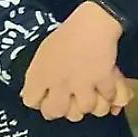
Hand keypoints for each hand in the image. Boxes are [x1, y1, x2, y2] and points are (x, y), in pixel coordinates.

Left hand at [21, 1, 122, 120]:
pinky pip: (107, 97)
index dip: (39, 102)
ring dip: (89, 105)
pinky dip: (109, 95)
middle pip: (56, 112)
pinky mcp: (103, 80)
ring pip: (84, 109)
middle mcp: (58, 83)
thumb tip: (28, 94)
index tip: (47, 98)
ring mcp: (82, 83)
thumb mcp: (43, 53)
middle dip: (63, 110)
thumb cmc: (67, 34)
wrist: (93, 24)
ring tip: (91, 98)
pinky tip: (106, 90)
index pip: (31, 101)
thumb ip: (36, 76)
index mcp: (40, 74)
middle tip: (71, 103)